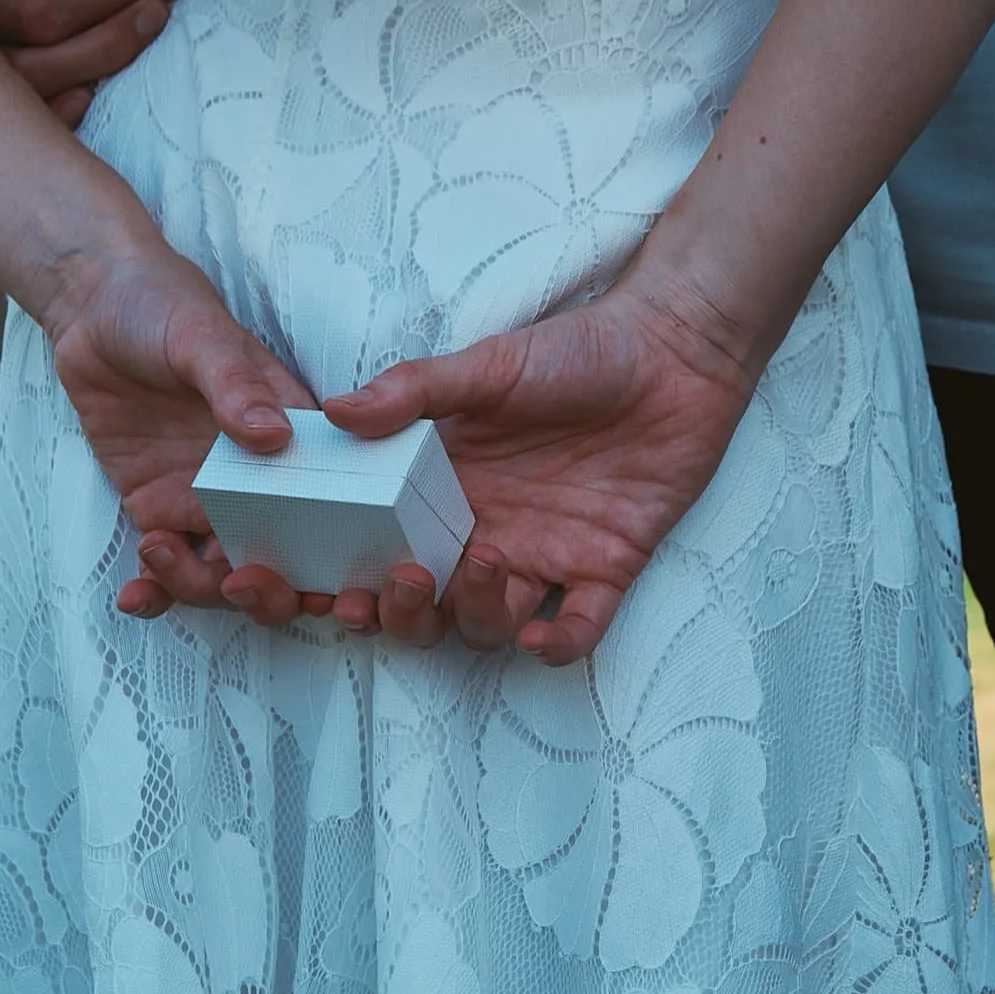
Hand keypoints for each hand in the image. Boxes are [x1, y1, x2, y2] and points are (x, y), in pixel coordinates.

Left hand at [36, 236, 331, 621]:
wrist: (94, 308)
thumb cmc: (165, 307)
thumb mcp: (203, 336)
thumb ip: (236, 386)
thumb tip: (272, 438)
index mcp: (294, 436)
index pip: (333, 504)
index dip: (339, 553)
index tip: (325, 585)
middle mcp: (260, 477)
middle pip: (285, 556)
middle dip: (271, 590)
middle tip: (240, 584)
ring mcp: (208, 497)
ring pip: (225, 572)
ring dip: (202, 587)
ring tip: (160, 554)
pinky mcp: (157, 506)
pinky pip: (166, 565)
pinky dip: (155, 592)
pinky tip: (135, 597)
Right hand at [321, 270, 760, 664]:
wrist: (673, 349)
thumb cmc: (579, 349)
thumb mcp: (491, 364)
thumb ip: (416, 390)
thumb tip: (336, 412)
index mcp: (448, 488)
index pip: (384, 550)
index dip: (350, 580)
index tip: (321, 590)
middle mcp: (488, 529)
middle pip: (429, 606)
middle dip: (405, 612)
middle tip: (403, 581)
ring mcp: (547, 553)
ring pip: (491, 623)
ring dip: (477, 613)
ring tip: (486, 562)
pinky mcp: (608, 565)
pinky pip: (579, 627)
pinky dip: (560, 644)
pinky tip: (542, 635)